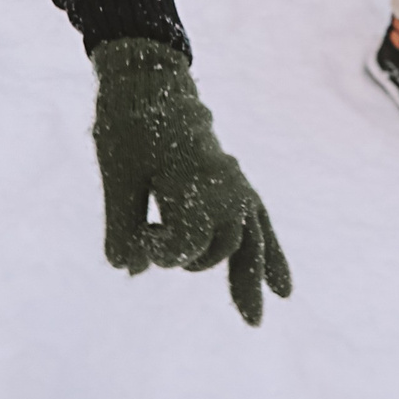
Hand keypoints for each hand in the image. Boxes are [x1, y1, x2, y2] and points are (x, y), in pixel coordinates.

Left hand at [91, 38, 291, 325]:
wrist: (149, 79)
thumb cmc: (130, 124)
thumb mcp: (116, 174)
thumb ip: (121, 225)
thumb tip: (130, 271)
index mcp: (195, 178)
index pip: (185, 242)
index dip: (156, 249)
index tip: (136, 239)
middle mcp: (223, 182)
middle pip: (220, 244)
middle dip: (189, 257)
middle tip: (153, 248)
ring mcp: (234, 181)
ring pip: (252, 240)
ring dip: (250, 278)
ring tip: (252, 319)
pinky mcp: (234, 181)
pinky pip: (261, 223)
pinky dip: (270, 254)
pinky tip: (282, 287)